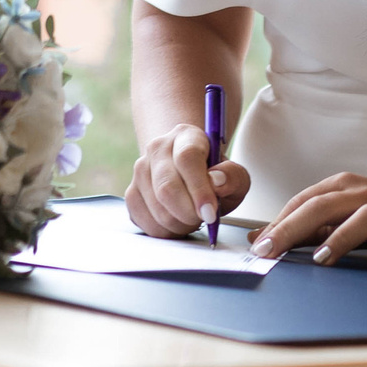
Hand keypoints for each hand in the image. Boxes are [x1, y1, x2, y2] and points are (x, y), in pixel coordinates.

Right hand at [125, 123, 252, 237]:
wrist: (189, 174)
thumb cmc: (215, 176)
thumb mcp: (235, 175)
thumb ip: (233, 177)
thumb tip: (217, 181)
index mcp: (186, 136)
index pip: (187, 158)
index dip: (199, 189)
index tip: (210, 213)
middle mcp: (157, 148)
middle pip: (167, 187)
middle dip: (189, 213)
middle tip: (204, 219)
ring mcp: (140, 170)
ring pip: (156, 207)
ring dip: (179, 224)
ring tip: (192, 218)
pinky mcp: (131, 192)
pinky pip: (144, 220)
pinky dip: (164, 231)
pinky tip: (177, 222)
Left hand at [251, 172, 366, 269]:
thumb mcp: (337, 209)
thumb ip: (301, 224)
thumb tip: (258, 238)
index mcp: (341, 187)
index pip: (303, 201)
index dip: (279, 223)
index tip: (258, 246)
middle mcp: (363, 195)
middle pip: (324, 206)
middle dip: (294, 228)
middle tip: (271, 251)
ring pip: (364, 218)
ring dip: (341, 237)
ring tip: (321, 258)